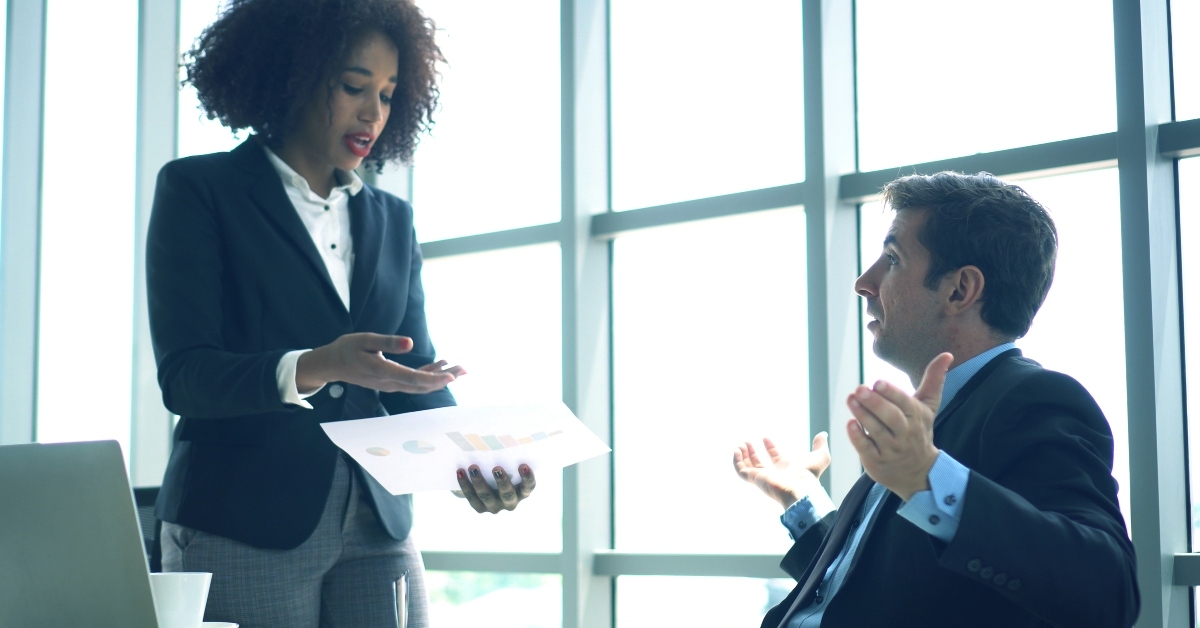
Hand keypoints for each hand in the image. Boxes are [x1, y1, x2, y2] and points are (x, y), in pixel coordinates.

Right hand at [296, 332, 465, 393]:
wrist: (332, 364)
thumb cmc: (347, 349)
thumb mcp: (365, 340)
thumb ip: (388, 342)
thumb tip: (411, 343)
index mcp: (383, 372)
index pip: (414, 379)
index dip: (434, 379)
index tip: (452, 376)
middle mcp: (390, 382)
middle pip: (422, 385)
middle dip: (445, 378)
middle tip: (465, 369)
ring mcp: (391, 384)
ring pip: (420, 385)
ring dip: (440, 377)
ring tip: (459, 368)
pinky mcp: (392, 381)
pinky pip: (414, 381)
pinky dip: (429, 375)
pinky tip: (441, 364)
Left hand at [453, 464, 535, 513]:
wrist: (485, 486)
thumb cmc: (501, 471)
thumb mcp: (508, 467)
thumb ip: (507, 459)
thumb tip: (504, 437)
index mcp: (521, 492)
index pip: (528, 486)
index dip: (527, 478)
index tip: (523, 465)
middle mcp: (510, 502)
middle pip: (507, 495)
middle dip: (502, 482)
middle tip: (496, 468)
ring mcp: (495, 507)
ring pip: (487, 497)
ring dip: (480, 482)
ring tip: (473, 467)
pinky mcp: (481, 508)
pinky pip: (472, 498)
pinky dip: (465, 485)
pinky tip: (460, 472)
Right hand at [733, 434, 830, 509]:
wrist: (800, 489)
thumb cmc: (809, 475)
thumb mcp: (819, 456)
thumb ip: (821, 445)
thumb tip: (823, 434)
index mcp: (786, 469)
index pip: (775, 458)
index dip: (770, 447)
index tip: (766, 438)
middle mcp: (774, 474)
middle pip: (759, 464)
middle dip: (753, 453)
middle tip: (747, 442)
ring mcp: (763, 478)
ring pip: (749, 467)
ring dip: (743, 456)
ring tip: (741, 445)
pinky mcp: (755, 480)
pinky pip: (741, 471)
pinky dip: (737, 462)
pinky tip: (737, 450)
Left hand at [846, 352, 951, 500]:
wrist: (919, 471)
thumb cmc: (919, 431)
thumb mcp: (928, 406)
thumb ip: (933, 380)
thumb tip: (947, 354)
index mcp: (917, 417)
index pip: (905, 404)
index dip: (891, 393)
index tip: (877, 382)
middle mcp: (905, 433)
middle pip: (891, 417)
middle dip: (875, 403)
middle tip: (859, 389)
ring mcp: (891, 449)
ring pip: (876, 431)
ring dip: (862, 415)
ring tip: (850, 399)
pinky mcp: (877, 461)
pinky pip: (866, 448)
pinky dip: (858, 437)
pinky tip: (850, 424)